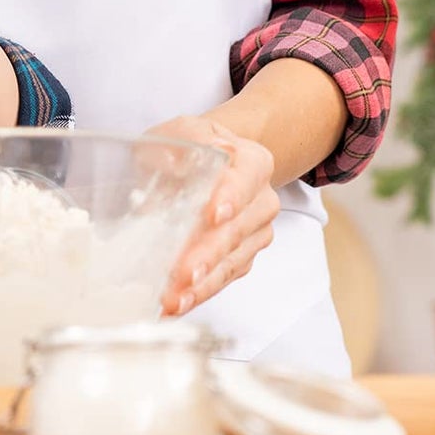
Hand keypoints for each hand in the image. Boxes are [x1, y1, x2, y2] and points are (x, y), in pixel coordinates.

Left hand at [150, 114, 278, 315]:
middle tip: (185, 273)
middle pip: (237, 230)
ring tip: (173, 299)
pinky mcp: (242, 259)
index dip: (230, 197)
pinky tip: (177, 301)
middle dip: (208, 254)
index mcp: (253, 161)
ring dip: (202, 284)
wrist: (207, 161)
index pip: (245, 179)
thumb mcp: (181, 132)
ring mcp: (255, 233)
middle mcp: (262, 200)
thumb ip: (179, 144)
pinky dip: (199, 292)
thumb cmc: (191, 146)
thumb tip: (172, 163)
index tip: (214, 216)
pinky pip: (223, 279)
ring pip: (231, 262)